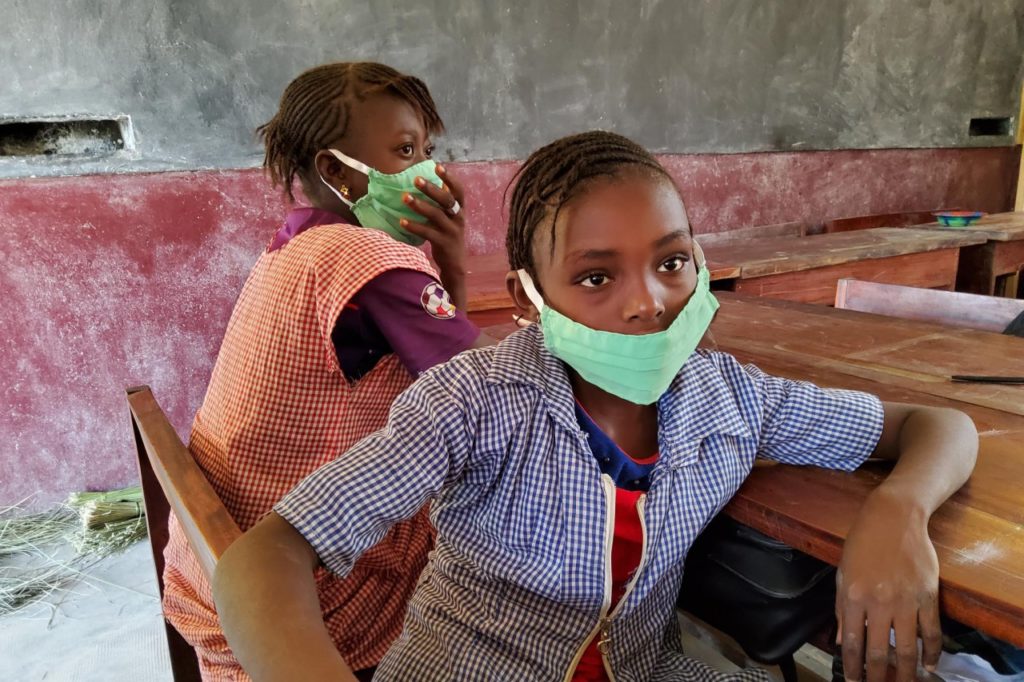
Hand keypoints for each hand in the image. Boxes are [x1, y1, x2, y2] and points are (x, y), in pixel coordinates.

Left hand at [399, 164, 467, 309]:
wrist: (455, 264)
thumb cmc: (449, 235)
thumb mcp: (451, 217)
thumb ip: (446, 200)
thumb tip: (440, 180)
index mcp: (460, 209)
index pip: (458, 190)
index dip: (449, 178)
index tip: (438, 166)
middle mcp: (459, 218)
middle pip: (446, 200)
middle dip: (431, 189)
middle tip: (416, 179)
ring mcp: (452, 231)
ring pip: (436, 215)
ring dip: (419, 205)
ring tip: (405, 197)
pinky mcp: (444, 243)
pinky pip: (428, 233)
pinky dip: (415, 226)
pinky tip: (402, 221)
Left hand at [836, 490, 941, 681]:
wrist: (893, 517)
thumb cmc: (863, 543)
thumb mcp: (843, 573)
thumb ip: (842, 609)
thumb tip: (843, 642)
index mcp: (853, 596)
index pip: (852, 644)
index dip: (854, 669)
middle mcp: (879, 602)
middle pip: (880, 652)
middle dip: (877, 677)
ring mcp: (906, 600)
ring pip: (907, 648)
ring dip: (905, 673)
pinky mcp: (929, 595)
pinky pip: (932, 632)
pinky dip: (932, 653)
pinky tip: (929, 666)